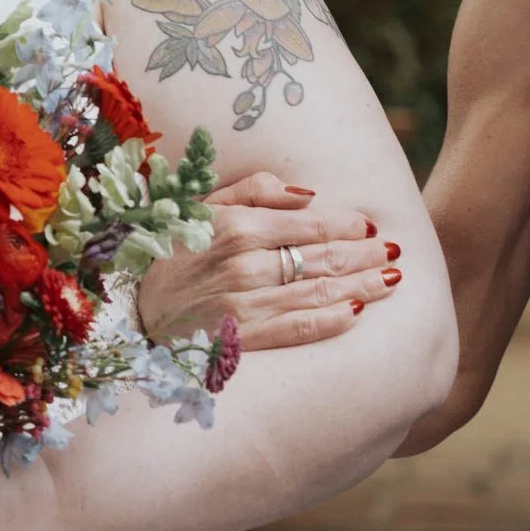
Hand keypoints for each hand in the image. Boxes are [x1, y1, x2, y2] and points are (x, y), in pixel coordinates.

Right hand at [134, 172, 398, 353]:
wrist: (135, 308)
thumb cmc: (176, 252)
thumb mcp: (204, 207)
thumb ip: (254, 191)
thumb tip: (308, 193)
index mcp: (236, 227)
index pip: (309, 224)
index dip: (346, 225)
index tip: (370, 226)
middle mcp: (243, 265)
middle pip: (320, 258)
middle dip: (363, 255)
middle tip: (394, 251)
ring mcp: (243, 304)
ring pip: (317, 293)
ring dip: (360, 286)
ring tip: (391, 280)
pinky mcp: (241, 340)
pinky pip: (295, 329)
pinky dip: (329, 322)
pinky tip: (356, 314)